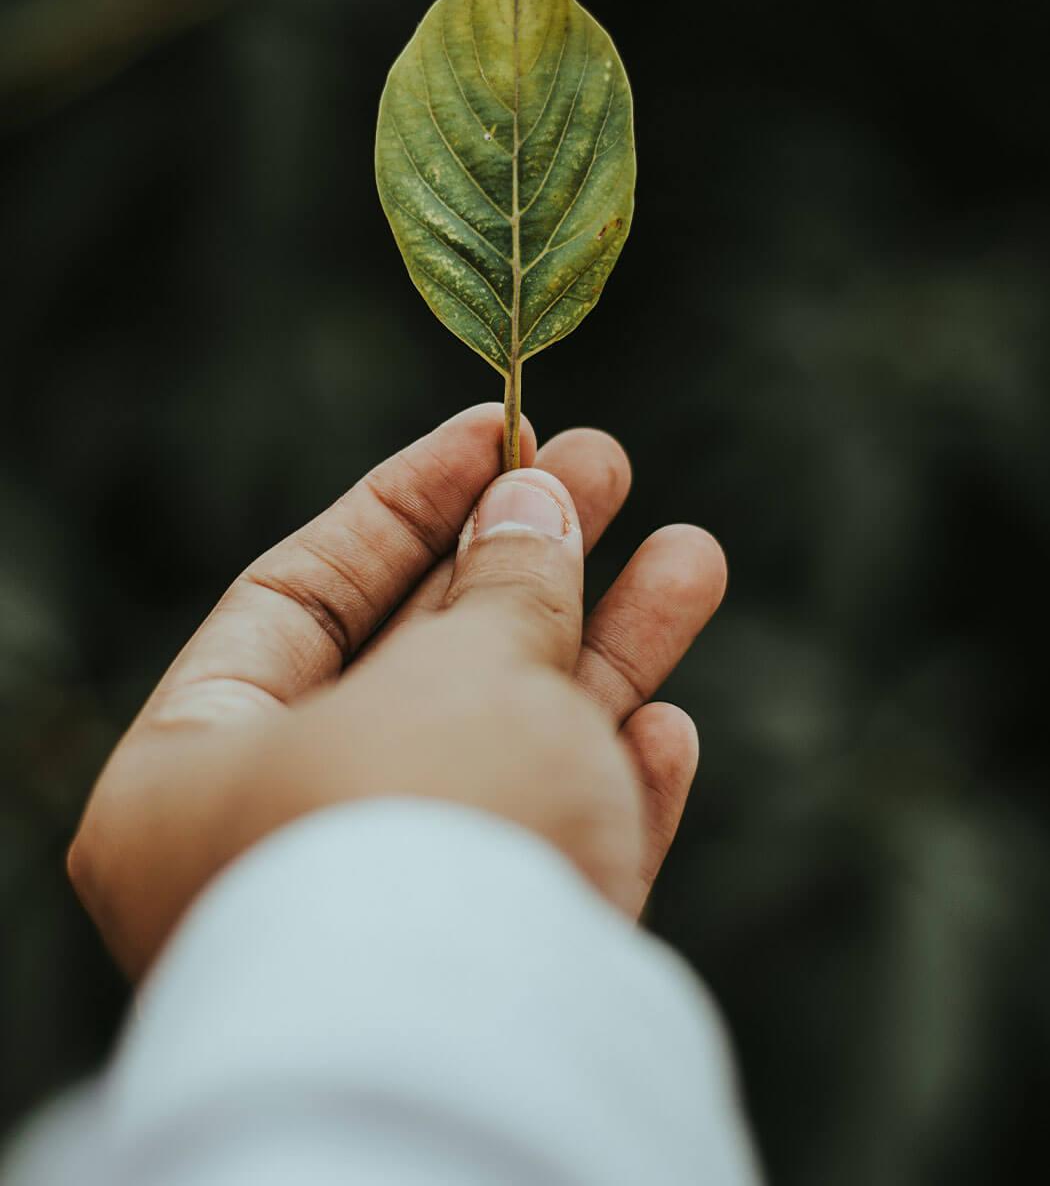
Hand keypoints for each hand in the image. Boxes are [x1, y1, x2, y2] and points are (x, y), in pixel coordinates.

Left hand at [68, 405, 726, 978]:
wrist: (482, 1072)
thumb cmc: (427, 831)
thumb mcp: (464, 670)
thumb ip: (504, 582)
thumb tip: (536, 498)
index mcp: (198, 770)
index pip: (302, 595)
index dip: (408, 500)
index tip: (501, 428)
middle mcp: (279, 844)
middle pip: (420, 664)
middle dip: (527, 562)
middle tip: (608, 466)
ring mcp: (390, 916)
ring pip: (508, 757)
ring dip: (605, 658)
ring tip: (693, 557)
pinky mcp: (489, 982)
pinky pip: (547, 863)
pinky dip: (607, 795)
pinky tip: (670, 727)